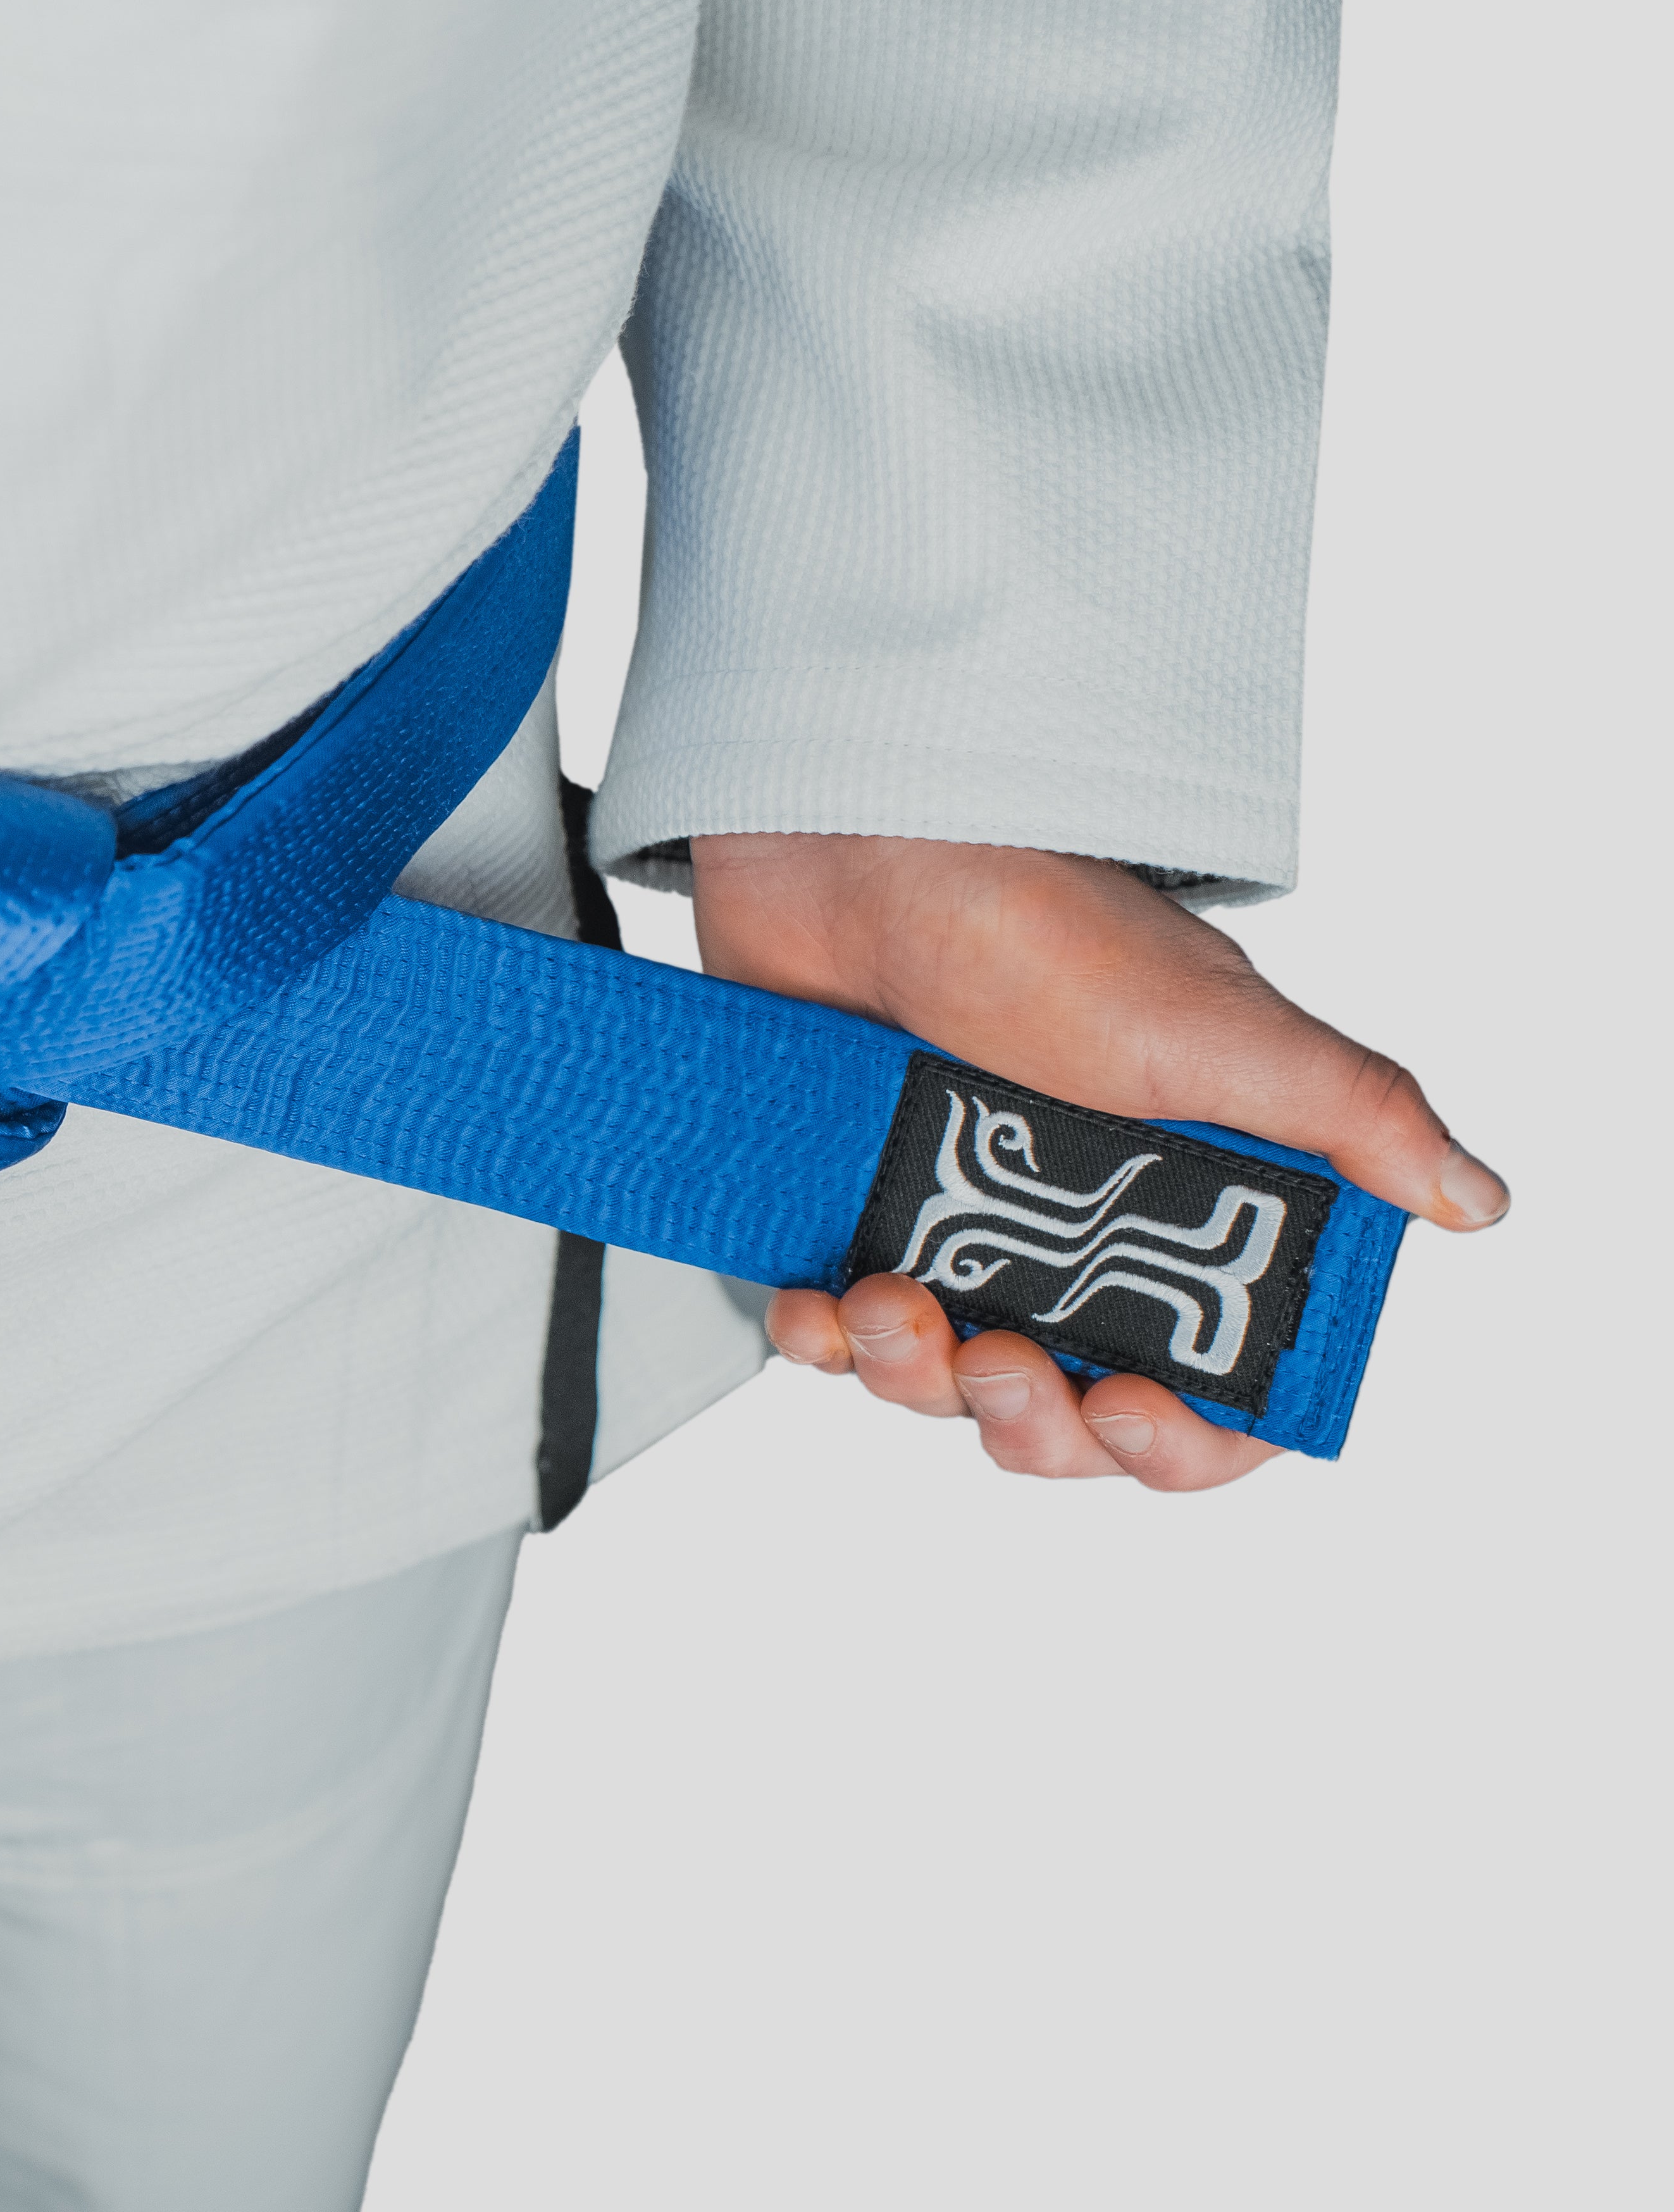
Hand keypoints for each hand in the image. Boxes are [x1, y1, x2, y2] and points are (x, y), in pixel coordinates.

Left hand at [691, 834, 1506, 1490]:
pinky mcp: (844, 1209)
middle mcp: (1067, 1237)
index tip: (1134, 1415)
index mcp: (1177, 1213)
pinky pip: (829, 1331)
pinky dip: (816, 1338)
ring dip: (912, 1376)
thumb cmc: (1038, 921)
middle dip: (1031, 1421)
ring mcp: (952, 1227)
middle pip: (1067, 1415)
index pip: (1212, 1388)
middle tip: (998, 1360)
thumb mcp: (1214, 1024)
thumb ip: (1348, 1116)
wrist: (858, 844)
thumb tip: (1475, 1197)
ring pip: (938, 1384)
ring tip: (888, 1300)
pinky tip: (808, 1307)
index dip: (1180, 1440)